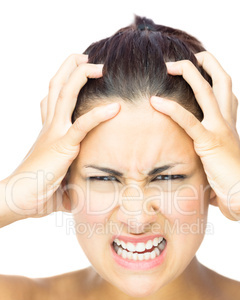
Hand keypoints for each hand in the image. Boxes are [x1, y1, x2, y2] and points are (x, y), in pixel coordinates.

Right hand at [3, 54, 119, 218]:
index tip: (77, 72)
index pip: (51, 100)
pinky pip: (82, 125)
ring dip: (81, 76)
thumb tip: (82, 190)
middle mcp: (50, 127)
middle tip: (87, 57)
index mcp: (49, 132)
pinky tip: (116, 107)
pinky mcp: (62, 145)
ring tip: (100, 66)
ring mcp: (54, 133)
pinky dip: (100, 114)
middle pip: (57, 86)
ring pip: (65, 94)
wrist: (21, 200)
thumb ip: (71, 176)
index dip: (62, 83)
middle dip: (71, 67)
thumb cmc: (38, 193)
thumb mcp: (58, 177)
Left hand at [150, 51, 239, 227]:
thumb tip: (201, 174)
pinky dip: (171, 109)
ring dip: (189, 73)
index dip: (217, 78)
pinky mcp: (209, 142)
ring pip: (207, 91)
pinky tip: (155, 101)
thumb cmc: (234, 185)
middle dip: (208, 63)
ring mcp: (220, 129)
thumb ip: (210, 161)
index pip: (227, 95)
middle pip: (223, 81)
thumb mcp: (221, 165)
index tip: (202, 70)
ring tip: (169, 65)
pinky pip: (188, 120)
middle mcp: (227, 122)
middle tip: (190, 56)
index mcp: (230, 126)